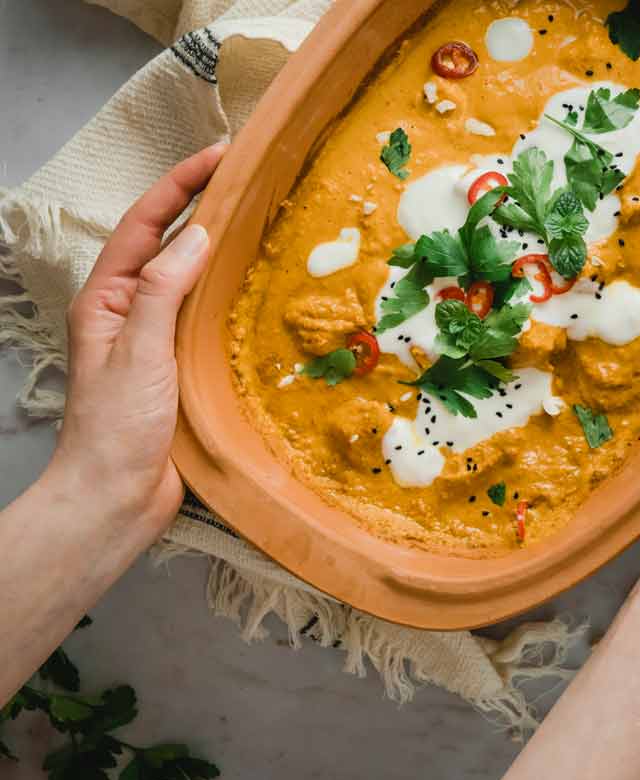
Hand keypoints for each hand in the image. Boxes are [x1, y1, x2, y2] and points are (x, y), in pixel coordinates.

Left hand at [47, 144, 225, 544]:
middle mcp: (131, 312)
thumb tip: (196, 235)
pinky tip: (262, 290)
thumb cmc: (115, 428)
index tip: (221, 156)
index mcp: (107, 299)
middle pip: (170, 245)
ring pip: (194, 281)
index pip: (145, 224)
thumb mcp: (137, 350)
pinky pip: (210, 318)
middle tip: (252, 180)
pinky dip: (235, 296)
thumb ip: (163, 289)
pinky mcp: (183, 368)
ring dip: (224, 250)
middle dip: (205, 208)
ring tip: (265, 223)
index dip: (181, 184)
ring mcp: (158, 339)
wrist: (116, 497)